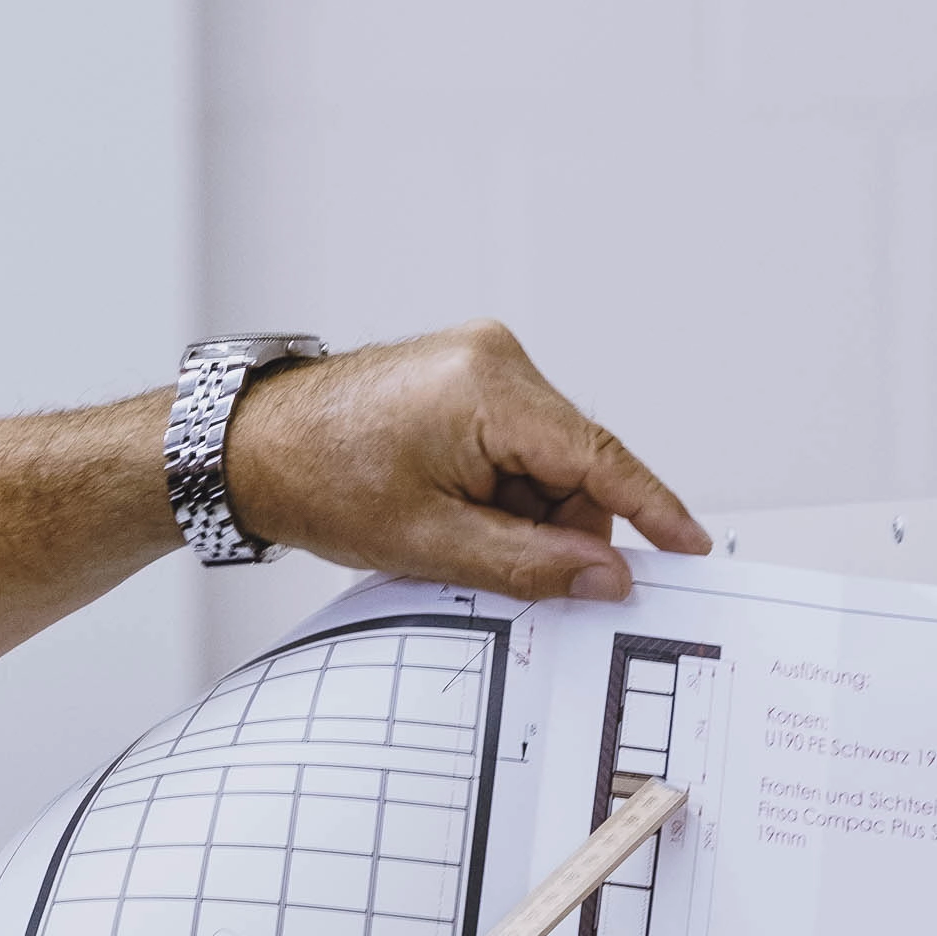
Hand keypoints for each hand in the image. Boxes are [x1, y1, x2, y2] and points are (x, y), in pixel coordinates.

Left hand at [220, 321, 708, 601]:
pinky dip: (502, 490)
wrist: (247, 446)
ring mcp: (479, 361)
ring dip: (524, 511)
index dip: (653, 508)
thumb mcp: (432, 541)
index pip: (601, 457)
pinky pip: (516, 444)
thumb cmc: (318, 480)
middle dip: (559, 526)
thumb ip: (533, 563)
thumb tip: (607, 576)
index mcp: (492, 387)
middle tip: (512, 573)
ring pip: (547, 460)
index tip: (690, 546)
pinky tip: (454, 512)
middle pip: (576, 464)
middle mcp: (496, 358)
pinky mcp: (464, 374)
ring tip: (455, 535)